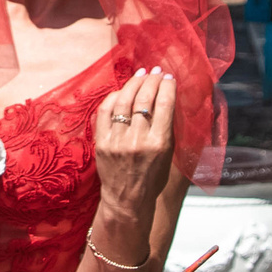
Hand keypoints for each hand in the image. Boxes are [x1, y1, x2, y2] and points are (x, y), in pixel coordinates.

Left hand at [93, 69, 175, 230]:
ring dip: (134, 84)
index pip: (165, 105)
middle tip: (156, 71)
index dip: (167, 86)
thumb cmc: (153, 179)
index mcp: (159, 144)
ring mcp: (117, 141)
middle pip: (144, 99)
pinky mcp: (102, 143)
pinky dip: (113, 97)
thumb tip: (166, 99)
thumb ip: (167, 129)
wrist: (127, 200)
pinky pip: (105, 112)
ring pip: (124, 102)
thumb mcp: (168, 155)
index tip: (169, 77)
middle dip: (152, 80)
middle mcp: (137, 140)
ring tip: (141, 74)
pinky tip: (122, 90)